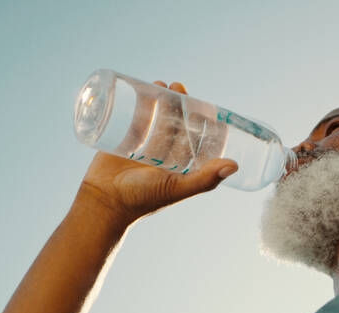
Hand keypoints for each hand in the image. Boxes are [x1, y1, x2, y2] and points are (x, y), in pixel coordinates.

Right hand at [78, 81, 237, 222]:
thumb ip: (204, 179)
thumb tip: (235, 165)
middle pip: (175, 124)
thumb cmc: (142, 199)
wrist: (104, 202)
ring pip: (156, 119)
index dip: (200, 121)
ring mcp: (143, 148)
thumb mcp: (177, 187)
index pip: (194, 139)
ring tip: (161, 84)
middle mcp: (163, 157)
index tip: (202, 104)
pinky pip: (135, 120)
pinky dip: (140, 105)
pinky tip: (142, 89)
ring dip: (161, 101)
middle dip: (179, 105)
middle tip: (178, 86)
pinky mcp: (124, 142)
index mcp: (179, 167)